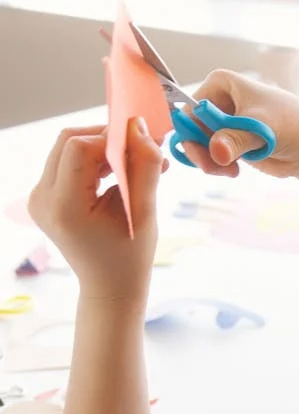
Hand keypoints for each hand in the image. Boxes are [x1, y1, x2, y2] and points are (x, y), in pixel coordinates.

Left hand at [28, 119, 165, 301]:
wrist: (110, 286)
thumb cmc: (130, 256)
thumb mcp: (145, 211)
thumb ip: (145, 166)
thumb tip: (141, 127)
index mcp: (65, 207)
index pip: (80, 147)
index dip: (112, 138)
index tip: (142, 144)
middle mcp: (42, 199)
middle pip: (68, 141)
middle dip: (106, 138)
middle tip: (139, 148)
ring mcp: (39, 198)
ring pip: (67, 148)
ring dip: (101, 148)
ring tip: (133, 164)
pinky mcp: (45, 197)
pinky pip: (67, 162)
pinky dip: (93, 160)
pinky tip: (118, 173)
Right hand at [184, 70, 298, 192]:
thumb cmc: (292, 125)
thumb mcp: (261, 129)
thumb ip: (236, 139)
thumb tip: (217, 150)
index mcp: (220, 83)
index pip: (189, 109)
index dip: (189, 133)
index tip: (204, 154)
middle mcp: (218, 100)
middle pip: (190, 129)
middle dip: (199, 152)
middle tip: (215, 168)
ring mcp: (222, 122)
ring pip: (198, 146)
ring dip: (209, 162)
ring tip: (230, 170)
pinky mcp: (229, 141)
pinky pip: (209, 156)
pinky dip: (217, 166)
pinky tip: (234, 170)